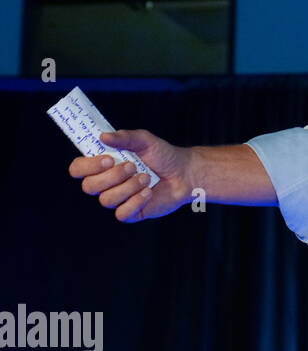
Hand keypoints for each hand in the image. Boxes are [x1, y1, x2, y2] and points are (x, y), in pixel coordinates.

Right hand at [68, 129, 193, 222]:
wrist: (185, 173)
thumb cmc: (163, 155)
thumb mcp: (145, 141)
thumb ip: (125, 137)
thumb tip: (103, 137)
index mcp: (103, 166)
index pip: (78, 169)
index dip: (87, 166)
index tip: (108, 158)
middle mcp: (106, 184)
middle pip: (89, 186)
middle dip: (111, 176)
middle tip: (132, 166)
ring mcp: (118, 199)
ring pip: (107, 199)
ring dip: (128, 187)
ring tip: (146, 177)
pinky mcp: (131, 212)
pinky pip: (122, 214)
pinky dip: (136, 202)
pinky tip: (148, 192)